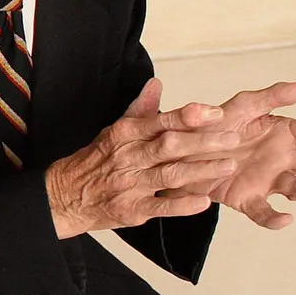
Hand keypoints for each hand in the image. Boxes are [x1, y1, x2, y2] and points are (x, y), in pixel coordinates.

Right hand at [44, 79, 243, 237]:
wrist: (62, 197)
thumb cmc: (94, 162)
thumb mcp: (113, 131)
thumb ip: (140, 110)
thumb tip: (156, 84)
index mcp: (125, 135)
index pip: (160, 121)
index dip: (188, 116)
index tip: (214, 112)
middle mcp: (128, 158)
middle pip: (169, 147)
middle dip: (203, 142)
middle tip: (232, 138)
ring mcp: (129, 185)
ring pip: (170, 175)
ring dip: (201, 170)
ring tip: (228, 165)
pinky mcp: (131, 210)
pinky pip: (160, 208)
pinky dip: (181, 205)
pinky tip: (202, 202)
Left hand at [201, 80, 295, 228]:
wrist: (176, 150)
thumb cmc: (212, 124)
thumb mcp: (243, 106)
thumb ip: (273, 96)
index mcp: (288, 135)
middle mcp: (284, 160)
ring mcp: (268, 180)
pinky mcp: (246, 198)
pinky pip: (264, 211)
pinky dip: (275, 219)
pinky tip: (285, 219)